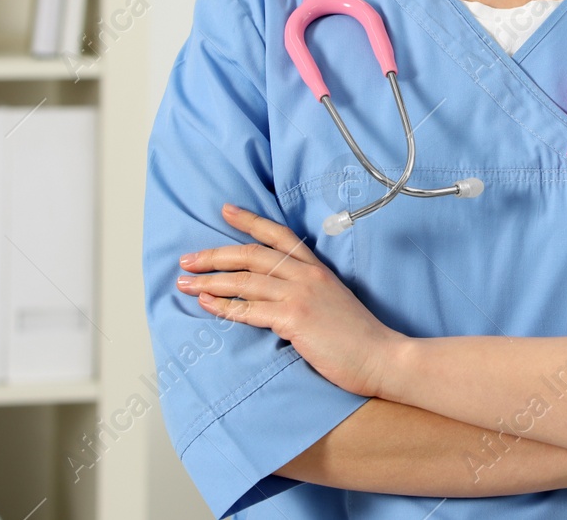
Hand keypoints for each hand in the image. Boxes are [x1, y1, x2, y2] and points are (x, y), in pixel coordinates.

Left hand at [176, 203, 406, 397]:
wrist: (382, 356)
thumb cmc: (359, 338)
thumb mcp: (334, 301)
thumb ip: (309, 291)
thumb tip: (278, 295)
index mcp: (317, 269)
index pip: (278, 236)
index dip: (249, 221)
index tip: (225, 210)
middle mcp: (307, 275)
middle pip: (252, 254)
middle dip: (215, 254)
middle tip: (187, 259)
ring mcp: (300, 295)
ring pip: (245, 280)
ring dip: (209, 281)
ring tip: (184, 283)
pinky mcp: (294, 318)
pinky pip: (249, 309)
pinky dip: (223, 306)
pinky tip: (205, 304)